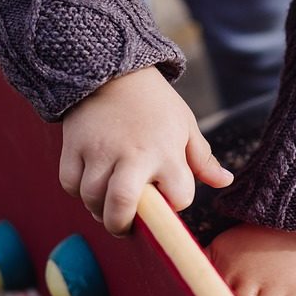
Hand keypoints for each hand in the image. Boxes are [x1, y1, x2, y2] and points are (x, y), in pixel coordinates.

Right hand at [59, 66, 232, 234]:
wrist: (112, 68)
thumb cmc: (155, 103)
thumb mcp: (185, 126)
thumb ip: (203, 159)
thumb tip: (225, 182)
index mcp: (166, 152)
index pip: (178, 197)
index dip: (176, 202)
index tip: (170, 196)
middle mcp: (132, 155)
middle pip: (122, 206)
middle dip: (122, 226)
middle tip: (126, 227)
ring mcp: (100, 151)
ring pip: (92, 198)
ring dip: (100, 210)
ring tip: (109, 207)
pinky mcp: (74, 146)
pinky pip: (71, 183)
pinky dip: (79, 192)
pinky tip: (92, 186)